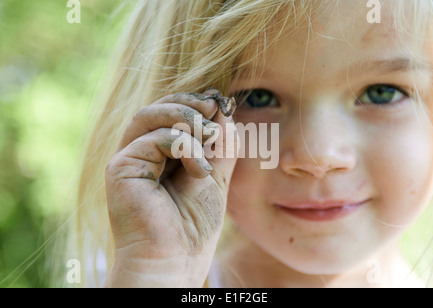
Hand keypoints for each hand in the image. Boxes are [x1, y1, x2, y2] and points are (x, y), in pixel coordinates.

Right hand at [103, 89, 238, 286]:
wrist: (175, 260)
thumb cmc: (193, 227)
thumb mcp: (215, 176)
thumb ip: (218, 145)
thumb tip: (223, 111)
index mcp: (160, 156)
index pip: (172, 116)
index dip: (194, 104)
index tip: (221, 104)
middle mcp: (141, 155)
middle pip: (158, 109)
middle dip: (189, 104)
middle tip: (215, 106)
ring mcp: (129, 159)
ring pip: (149, 115)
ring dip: (185, 116)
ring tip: (210, 133)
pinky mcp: (121, 167)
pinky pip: (152, 138)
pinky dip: (183, 146)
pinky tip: (200, 170)